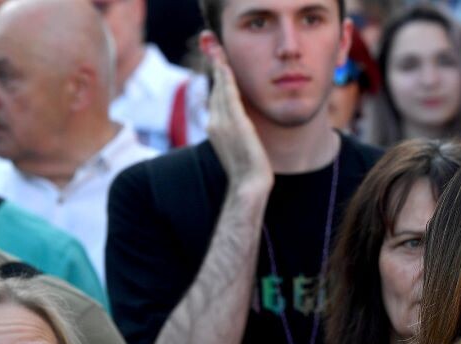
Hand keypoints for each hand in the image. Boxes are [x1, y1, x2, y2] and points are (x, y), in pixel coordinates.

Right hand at [205, 43, 272, 193]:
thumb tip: (243, 126)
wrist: (248, 185)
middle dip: (213, 64)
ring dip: (217, 65)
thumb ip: (239, 133)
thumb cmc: (249, 171)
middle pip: (214, 87)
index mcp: (215, 128)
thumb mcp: (241, 148)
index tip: (216, 60)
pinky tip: (225, 64)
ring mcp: (222, 123)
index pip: (216, 96)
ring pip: (219, 87)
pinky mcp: (234, 123)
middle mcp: (214, 123)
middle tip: (211, 42)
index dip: (216, 77)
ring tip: (215, 45)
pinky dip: (225, 78)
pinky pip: (228, 94)